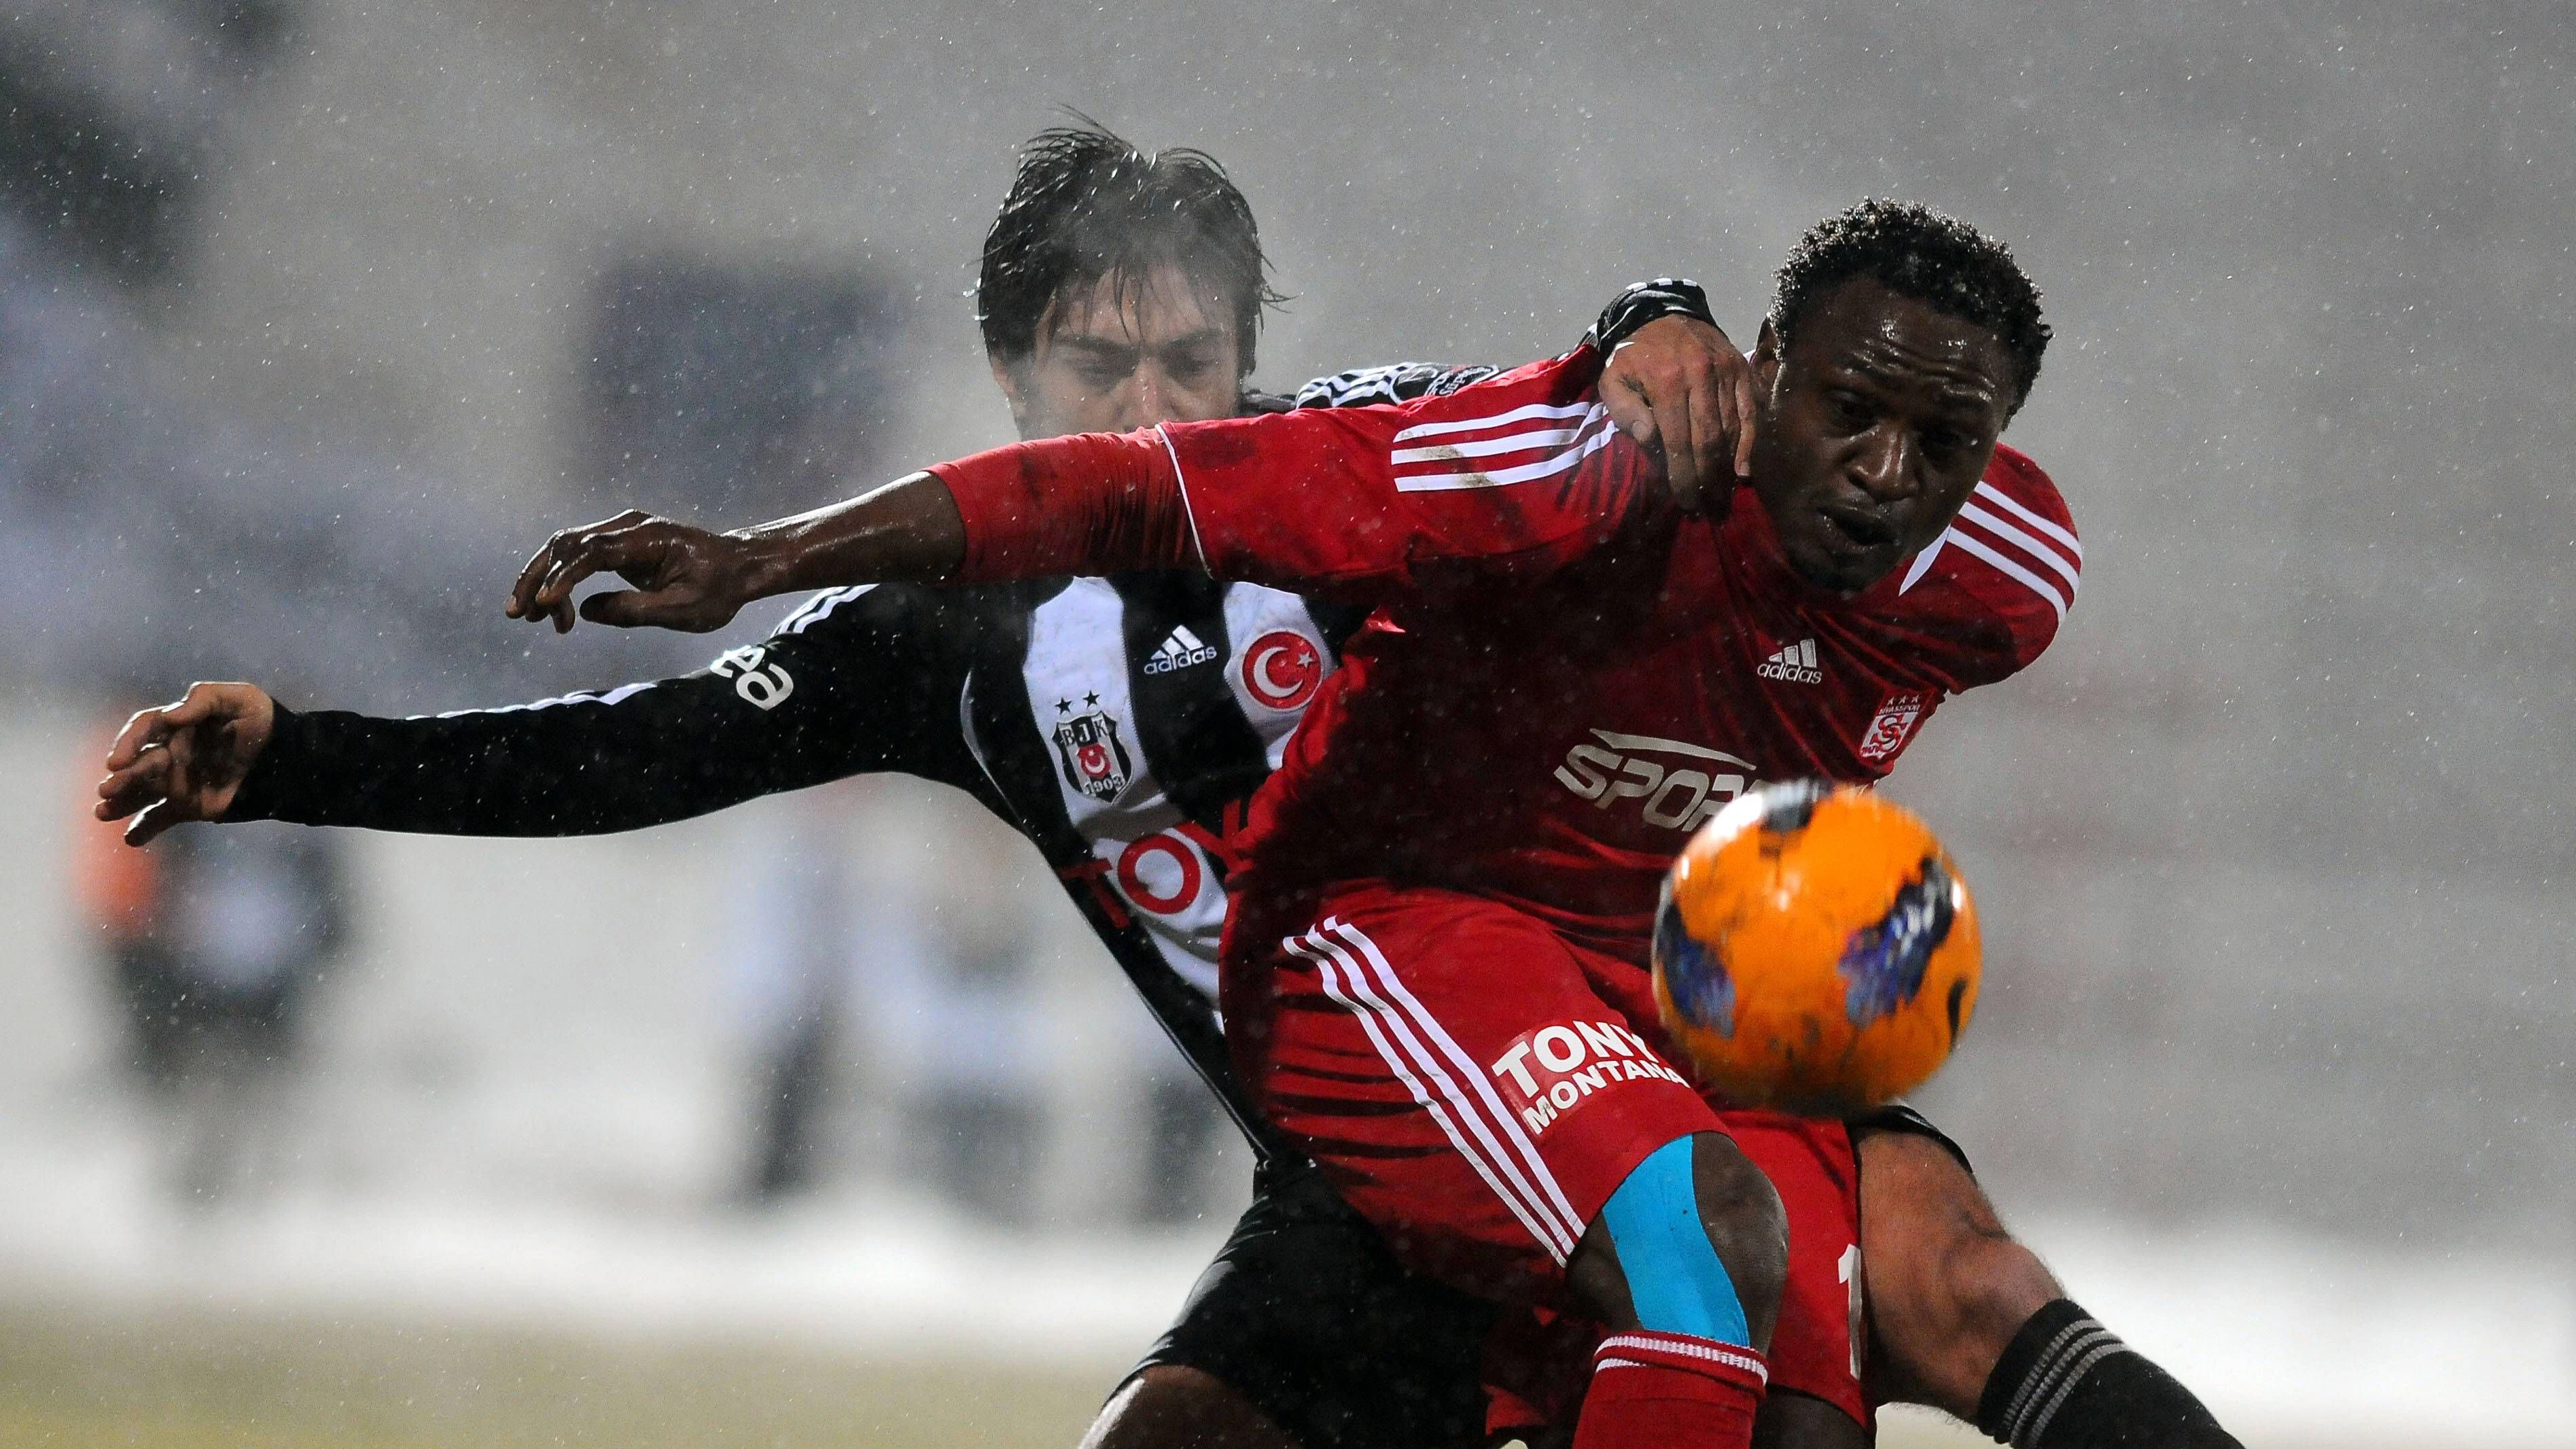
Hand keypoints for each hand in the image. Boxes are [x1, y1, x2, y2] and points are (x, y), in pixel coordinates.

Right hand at [95, 682, 275, 844]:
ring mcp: (178, 781)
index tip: (118, 760)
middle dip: (121, 777)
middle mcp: (172, 753)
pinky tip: (131, 839)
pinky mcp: (189, 806)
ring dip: (122, 802)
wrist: (288, 757)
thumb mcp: (241, 698)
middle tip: (107, 789)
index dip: (128, 742)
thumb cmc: (262, 721)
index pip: (144, 729)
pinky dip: (145, 828)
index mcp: (178, 725)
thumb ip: (205, 699)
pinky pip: (161, 818)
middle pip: (140, 764)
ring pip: (142, 792)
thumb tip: (170, 715)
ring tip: (102, 813)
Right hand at [507, 510, 764, 633]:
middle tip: (518, 614)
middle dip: (538, 578)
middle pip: (567, 544)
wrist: (737, 567)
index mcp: (647, 538)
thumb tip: (589, 611)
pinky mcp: (617, 544)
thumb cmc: (718, 589)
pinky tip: (556, 609)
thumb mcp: (685, 609)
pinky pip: (578, 556)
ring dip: (542, 579)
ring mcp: (620, 532)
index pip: (594, 552)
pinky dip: (560, 580)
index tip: (547, 603)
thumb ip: (637, 611)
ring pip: (565, 548)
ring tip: (530, 617)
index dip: (566, 576)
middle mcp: (628, 527)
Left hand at [1599, 315, 1758, 513]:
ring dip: (1726, 467)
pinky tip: (1743, 470)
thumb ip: (1625, 411)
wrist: (1661, 313)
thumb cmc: (1632, 356)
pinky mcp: (1741, 368)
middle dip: (1707, 478)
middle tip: (1706, 507)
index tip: (1685, 501)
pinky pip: (1750, 412)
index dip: (1683, 475)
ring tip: (1721, 495)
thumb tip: (1648, 439)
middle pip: (1708, 439)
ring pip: (1731, 428)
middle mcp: (1701, 375)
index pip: (1678, 440)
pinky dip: (1749, 443)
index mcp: (1667, 381)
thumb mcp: (1613, 380)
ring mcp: (1725, 371)